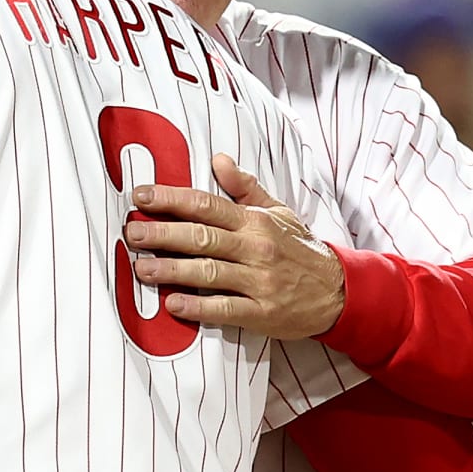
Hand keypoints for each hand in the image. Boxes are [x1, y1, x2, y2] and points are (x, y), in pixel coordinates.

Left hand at [125, 154, 344, 338]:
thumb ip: (245, 188)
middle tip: (132, 233)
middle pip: (202, 236)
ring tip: (141, 268)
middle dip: (163, 233)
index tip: (141, 196)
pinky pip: (225, 309)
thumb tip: (218, 159)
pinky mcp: (262, 313)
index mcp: (255, 221)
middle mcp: (255, 248)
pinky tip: (173, 304)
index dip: (171, 199)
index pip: (207, 204)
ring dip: (172, 270)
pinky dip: (198, 307)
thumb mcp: (280, 212)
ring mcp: (259, 282)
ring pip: (208, 272)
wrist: (339, 292)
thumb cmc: (301, 250)